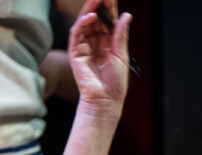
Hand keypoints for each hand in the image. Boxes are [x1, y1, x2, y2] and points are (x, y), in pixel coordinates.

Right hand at [68, 0, 131, 115]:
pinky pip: (77, 34)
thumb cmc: (115, 82)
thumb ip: (121, 35)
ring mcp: (85, 46)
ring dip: (90, 10)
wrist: (107, 99)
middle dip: (99, 6)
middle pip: (96, 20)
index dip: (110, 9)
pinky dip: (83, 24)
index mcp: (108, 43)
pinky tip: (90, 17)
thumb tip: (126, 16)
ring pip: (85, 24)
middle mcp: (96, 42)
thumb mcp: (121, 55)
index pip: (108, 22)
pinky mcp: (76, 52)